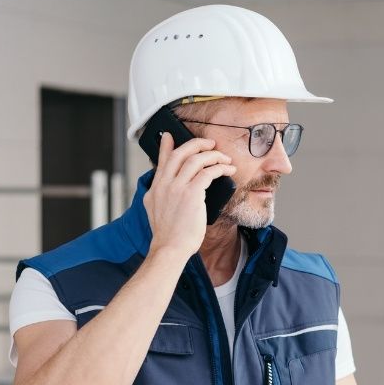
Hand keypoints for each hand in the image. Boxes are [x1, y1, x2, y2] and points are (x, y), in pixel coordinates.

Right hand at [144, 132, 236, 259]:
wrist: (170, 248)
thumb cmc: (169, 235)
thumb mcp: (156, 211)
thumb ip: (161, 196)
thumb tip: (168, 188)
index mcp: (155, 188)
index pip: (162, 161)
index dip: (166, 146)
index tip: (169, 135)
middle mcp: (164, 184)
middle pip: (180, 153)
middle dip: (197, 144)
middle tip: (209, 143)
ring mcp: (176, 188)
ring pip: (196, 160)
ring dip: (213, 155)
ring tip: (225, 158)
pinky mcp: (191, 194)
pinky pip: (208, 172)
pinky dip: (220, 168)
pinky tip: (228, 170)